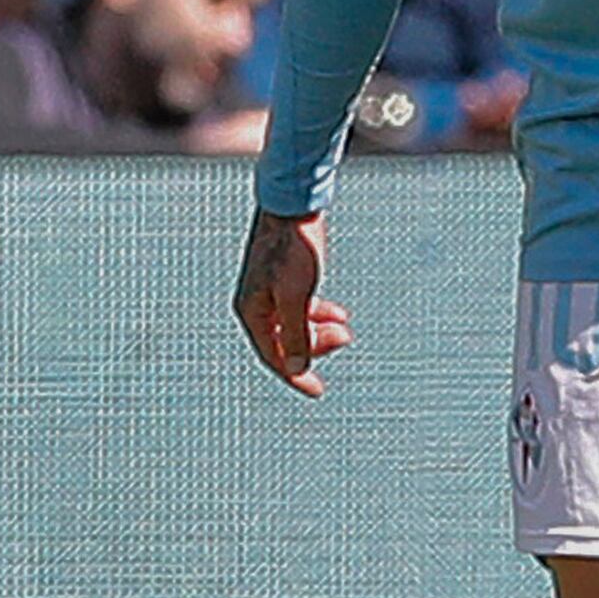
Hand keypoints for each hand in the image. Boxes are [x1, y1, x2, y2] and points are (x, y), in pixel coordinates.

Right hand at [236, 206, 351, 397]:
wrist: (292, 206)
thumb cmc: (292, 249)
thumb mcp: (295, 296)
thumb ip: (295, 333)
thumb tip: (295, 368)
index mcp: (253, 312)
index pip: (273, 356)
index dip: (296, 376)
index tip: (317, 390)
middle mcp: (257, 305)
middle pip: (286, 342)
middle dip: (316, 346)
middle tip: (345, 338)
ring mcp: (269, 291)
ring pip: (295, 325)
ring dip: (320, 331)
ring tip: (345, 328)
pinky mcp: (283, 277)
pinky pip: (299, 308)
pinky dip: (319, 314)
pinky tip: (338, 313)